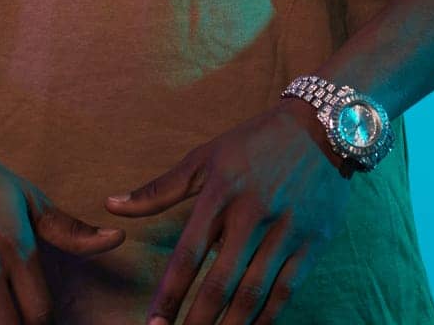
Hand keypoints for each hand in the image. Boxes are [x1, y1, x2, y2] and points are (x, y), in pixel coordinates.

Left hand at [104, 100, 354, 324]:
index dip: (170, 292)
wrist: (322, 127)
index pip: (190, 252)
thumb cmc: (254, 142)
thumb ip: (159, 188)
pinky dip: (267, 318)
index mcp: (222, 190)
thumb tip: (111, 205)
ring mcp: (285, 229)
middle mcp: (253, 212)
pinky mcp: (312, 241)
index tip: (153, 323)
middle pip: (220, 280)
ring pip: (253, 292)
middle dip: (197, 319)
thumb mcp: (205, 157)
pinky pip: (286, 290)